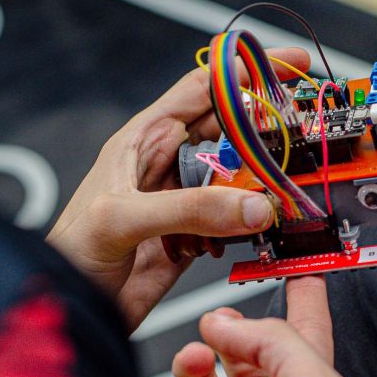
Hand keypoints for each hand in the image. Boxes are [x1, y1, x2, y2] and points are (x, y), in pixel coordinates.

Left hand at [46, 48, 310, 330]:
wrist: (69, 311)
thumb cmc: (69, 254)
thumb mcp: (123, 218)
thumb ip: (190, 209)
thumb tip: (256, 205)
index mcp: (145, 140)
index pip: (204, 88)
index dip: (246, 70)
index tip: (290, 64)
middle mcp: (170, 163)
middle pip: (233, 130)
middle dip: (270, 126)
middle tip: (307, 127)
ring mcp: (187, 199)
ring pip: (243, 174)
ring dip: (268, 179)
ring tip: (293, 180)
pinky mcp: (200, 236)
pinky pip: (241, 217)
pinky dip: (260, 219)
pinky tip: (267, 224)